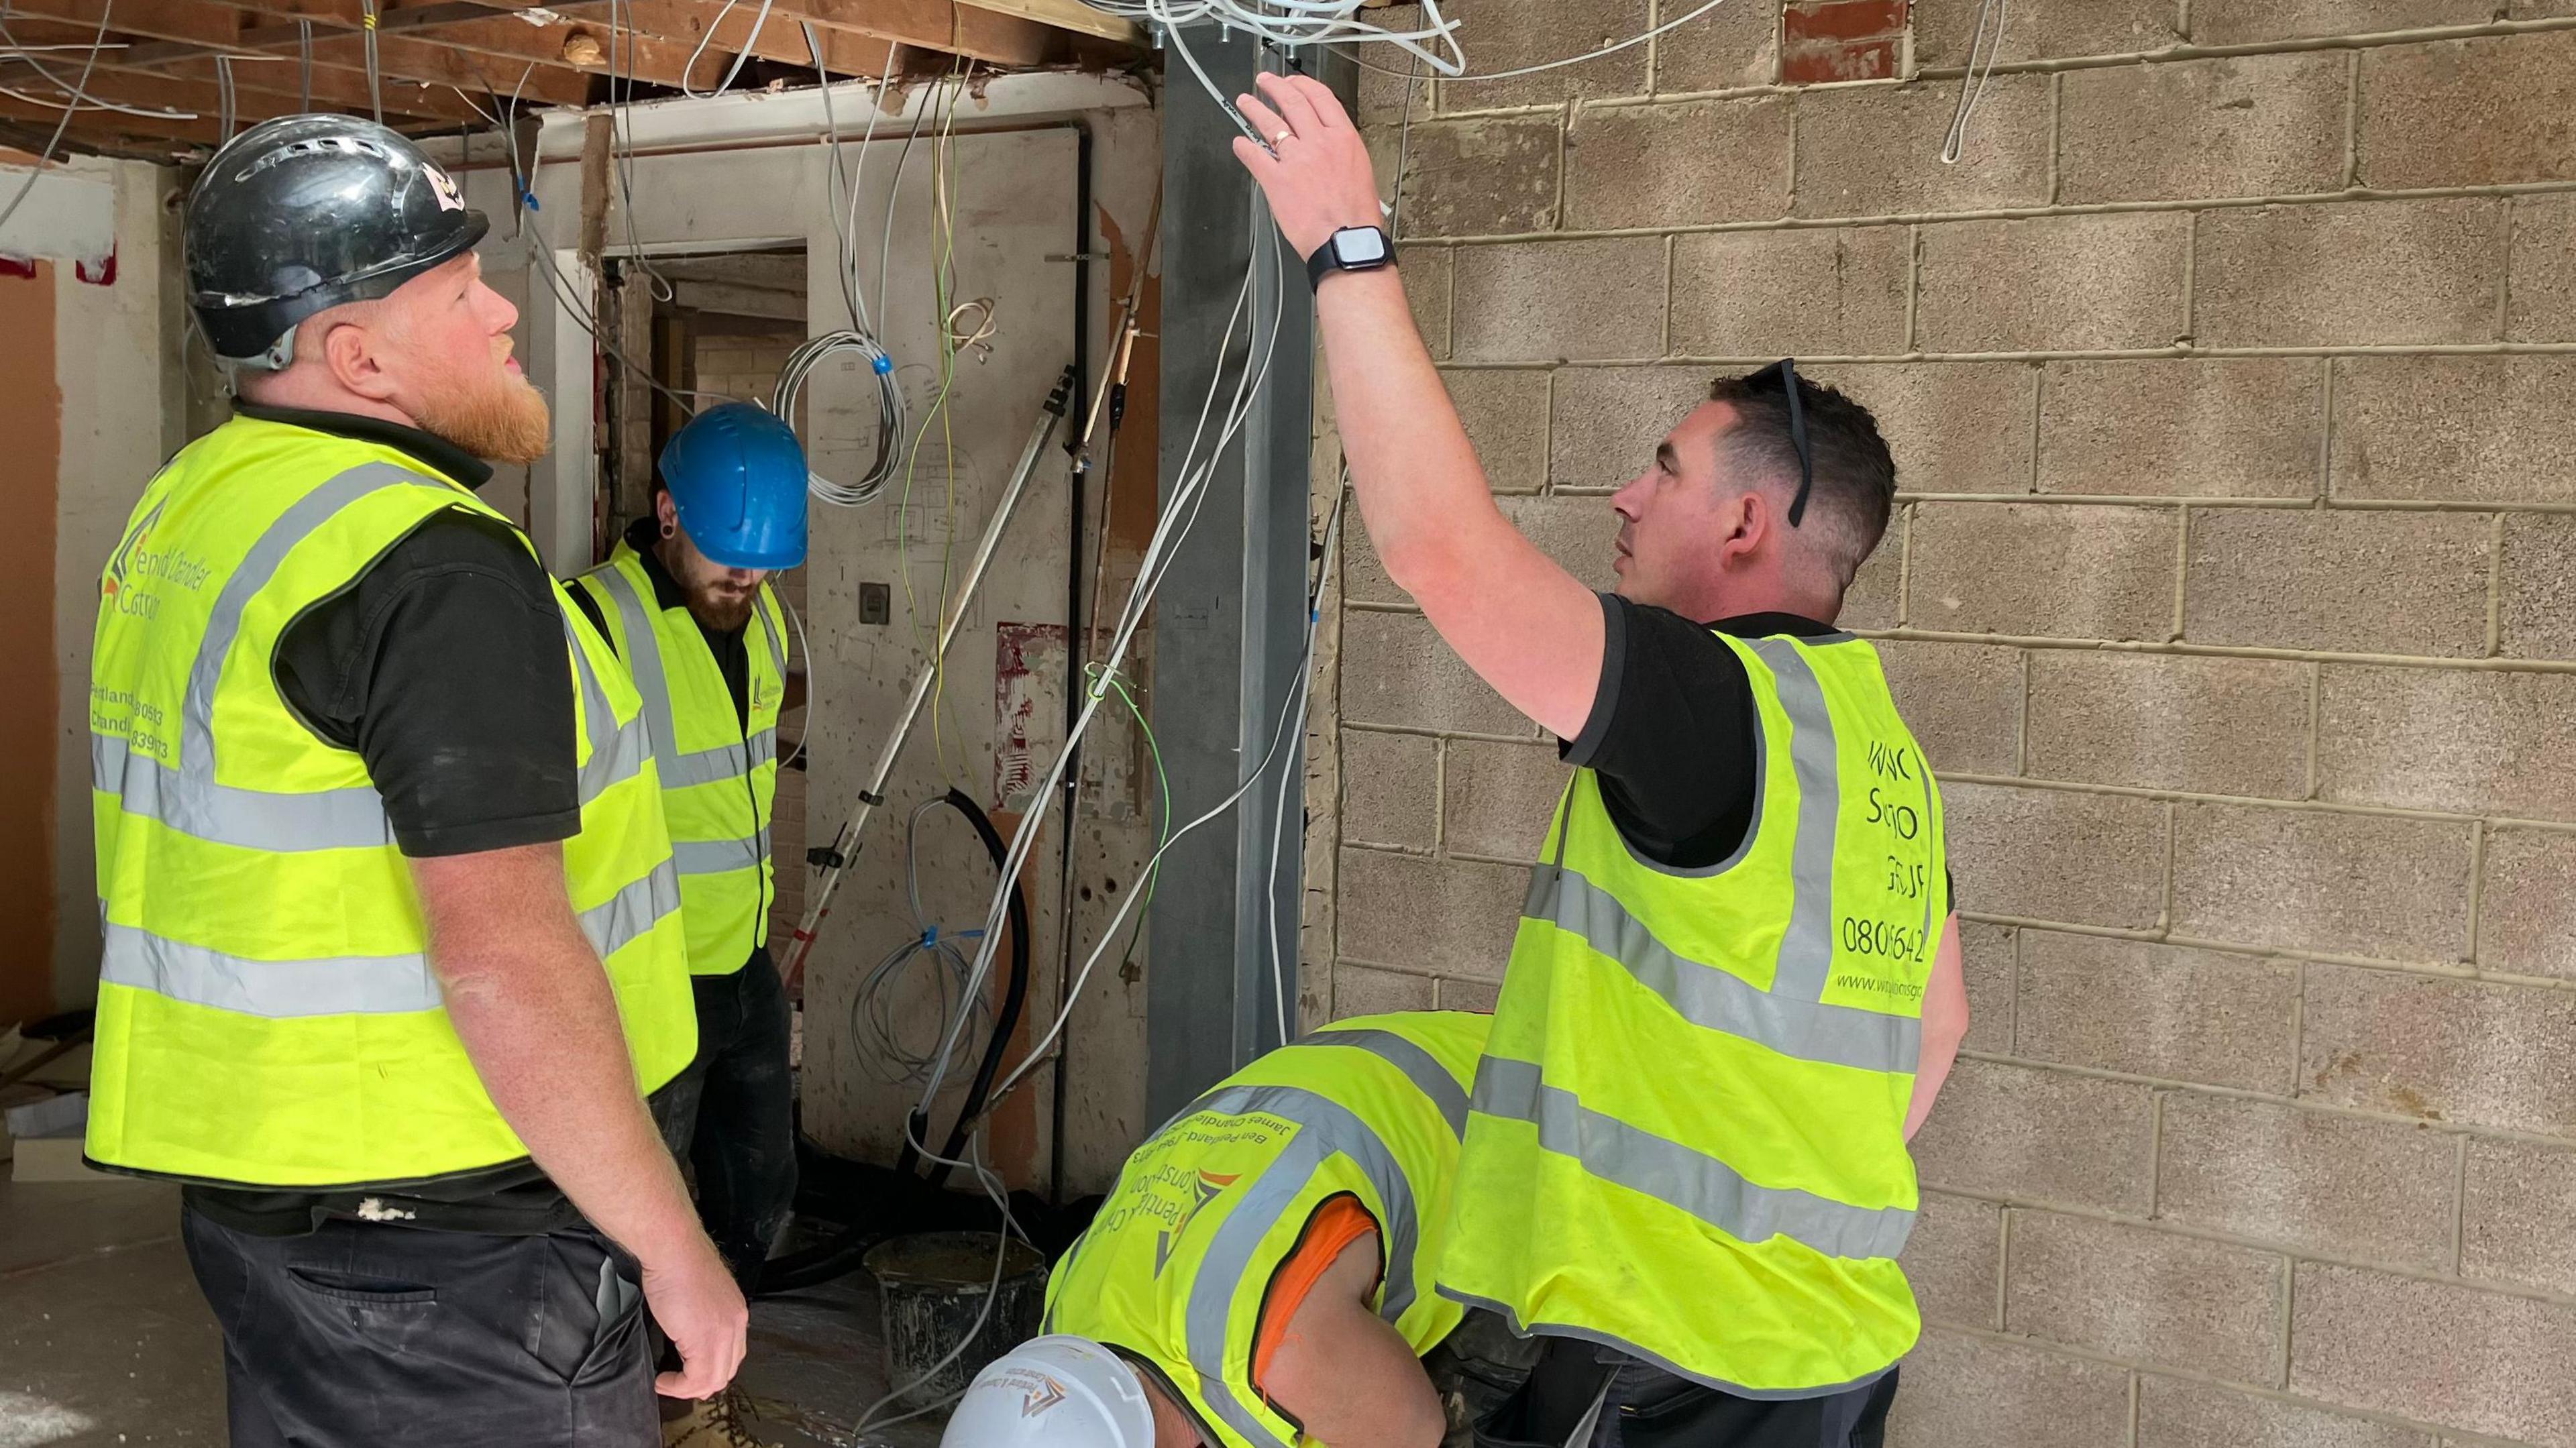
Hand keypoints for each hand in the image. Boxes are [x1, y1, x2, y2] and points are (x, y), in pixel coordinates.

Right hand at [642, 1233, 749, 1398]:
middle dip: (701, 1384)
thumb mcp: (699, 1296)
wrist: (673, 1250)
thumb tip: (689, 1336)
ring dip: (687, 1388)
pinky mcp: (705, 1340)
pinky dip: (678, 1386)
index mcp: (736, 1313)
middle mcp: (737, 1324)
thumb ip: (703, 1318)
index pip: (733, 1354)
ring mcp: (724, 1333)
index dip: (711, 1369)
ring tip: (667, 1383)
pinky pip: (696, 1378)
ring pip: (714, 1379)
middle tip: (677, 1384)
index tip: (688, 1372)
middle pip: (726, 1370)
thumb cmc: (678, 1265)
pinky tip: (662, 1379)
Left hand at [1230, 72, 1387, 260]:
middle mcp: (1319, 142)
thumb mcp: (1361, 171)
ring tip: (1245, 102)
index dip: (1302, 84)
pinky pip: (1254, 156)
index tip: (1293, 82)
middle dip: (1274, 87)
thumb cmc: (1357, 216)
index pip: (1320, 97)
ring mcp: (1296, 160)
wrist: (1347, 242)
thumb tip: (1328, 144)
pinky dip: (1244, 147)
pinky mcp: (1277, 180)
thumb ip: (1341, 151)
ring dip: (1254, 109)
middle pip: (1292, 102)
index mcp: (1343, 138)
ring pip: (1270, 123)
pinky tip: (1239, 143)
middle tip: (1264, 82)